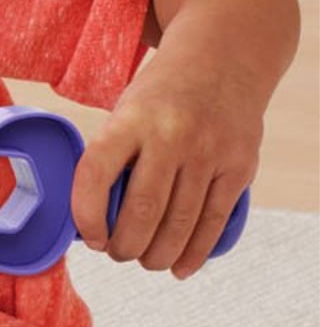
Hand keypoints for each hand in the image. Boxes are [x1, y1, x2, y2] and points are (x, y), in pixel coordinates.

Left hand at [72, 48, 264, 278]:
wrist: (223, 59)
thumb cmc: (160, 96)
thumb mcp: (125, 111)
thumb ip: (113, 158)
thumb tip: (94, 218)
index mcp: (129, 120)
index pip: (95, 175)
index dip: (86, 215)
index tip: (90, 238)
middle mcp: (170, 135)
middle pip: (143, 210)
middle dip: (125, 246)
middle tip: (117, 254)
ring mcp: (209, 151)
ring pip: (180, 221)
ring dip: (157, 254)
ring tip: (144, 261)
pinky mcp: (239, 165)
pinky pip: (215, 220)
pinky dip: (195, 251)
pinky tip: (180, 266)